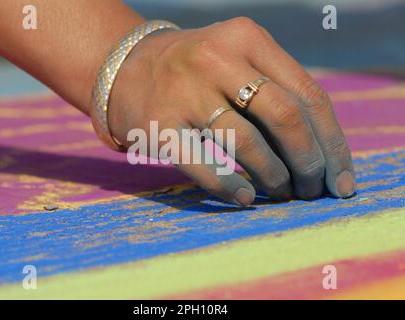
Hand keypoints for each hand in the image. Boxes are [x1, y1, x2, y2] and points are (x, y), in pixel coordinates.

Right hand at [93, 17, 355, 205]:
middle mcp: (217, 58)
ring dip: (273, 177)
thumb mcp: (237, 60)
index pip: (308, 95)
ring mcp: (184, 91)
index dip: (332, 143)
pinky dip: (229, 186)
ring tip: (280, 193)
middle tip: (310, 190)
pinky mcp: (158, 124)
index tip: (341, 179)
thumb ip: (276, 90)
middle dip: (308, 162)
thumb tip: (320, 153)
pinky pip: (203, 164)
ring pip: (246, 143)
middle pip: (284, 116)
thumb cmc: (196, 72)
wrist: (127, 68)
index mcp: (247, 39)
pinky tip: (245, 198)